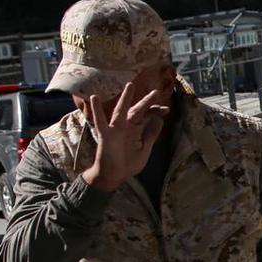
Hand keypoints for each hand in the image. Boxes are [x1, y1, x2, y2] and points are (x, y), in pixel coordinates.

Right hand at [80, 76, 171, 191]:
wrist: (114, 176)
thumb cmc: (128, 163)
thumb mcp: (144, 149)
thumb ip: (151, 135)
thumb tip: (159, 120)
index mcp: (136, 130)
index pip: (146, 116)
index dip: (156, 111)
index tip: (166, 110)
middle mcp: (126, 127)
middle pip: (137, 111)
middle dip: (146, 102)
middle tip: (155, 92)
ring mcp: (116, 130)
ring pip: (121, 111)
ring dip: (126, 99)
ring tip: (130, 85)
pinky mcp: (106, 135)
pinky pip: (101, 121)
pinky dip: (97, 110)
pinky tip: (95, 97)